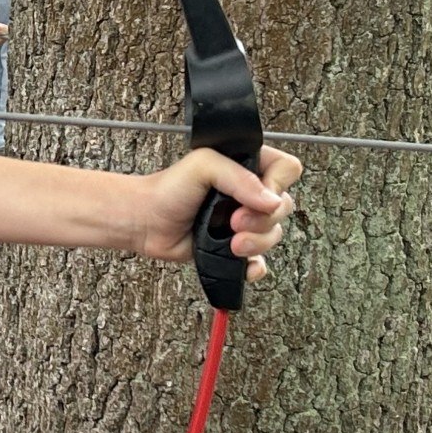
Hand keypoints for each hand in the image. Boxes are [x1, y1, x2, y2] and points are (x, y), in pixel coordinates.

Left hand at [132, 146, 302, 280]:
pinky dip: (254, 266)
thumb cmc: (168, 189)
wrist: (145, 221)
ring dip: (257, 242)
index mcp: (246, 167)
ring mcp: (244, 222)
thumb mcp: (202, 166)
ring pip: (274, 235)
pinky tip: (241, 263)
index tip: (257, 195)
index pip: (286, 170)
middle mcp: (249, 194)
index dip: (278, 184)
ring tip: (232, 243)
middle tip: (234, 221)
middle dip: (263, 219)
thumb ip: (238, 177)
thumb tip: (270, 200)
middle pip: (284, 207)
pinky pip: (260, 261)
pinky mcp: (234, 248)